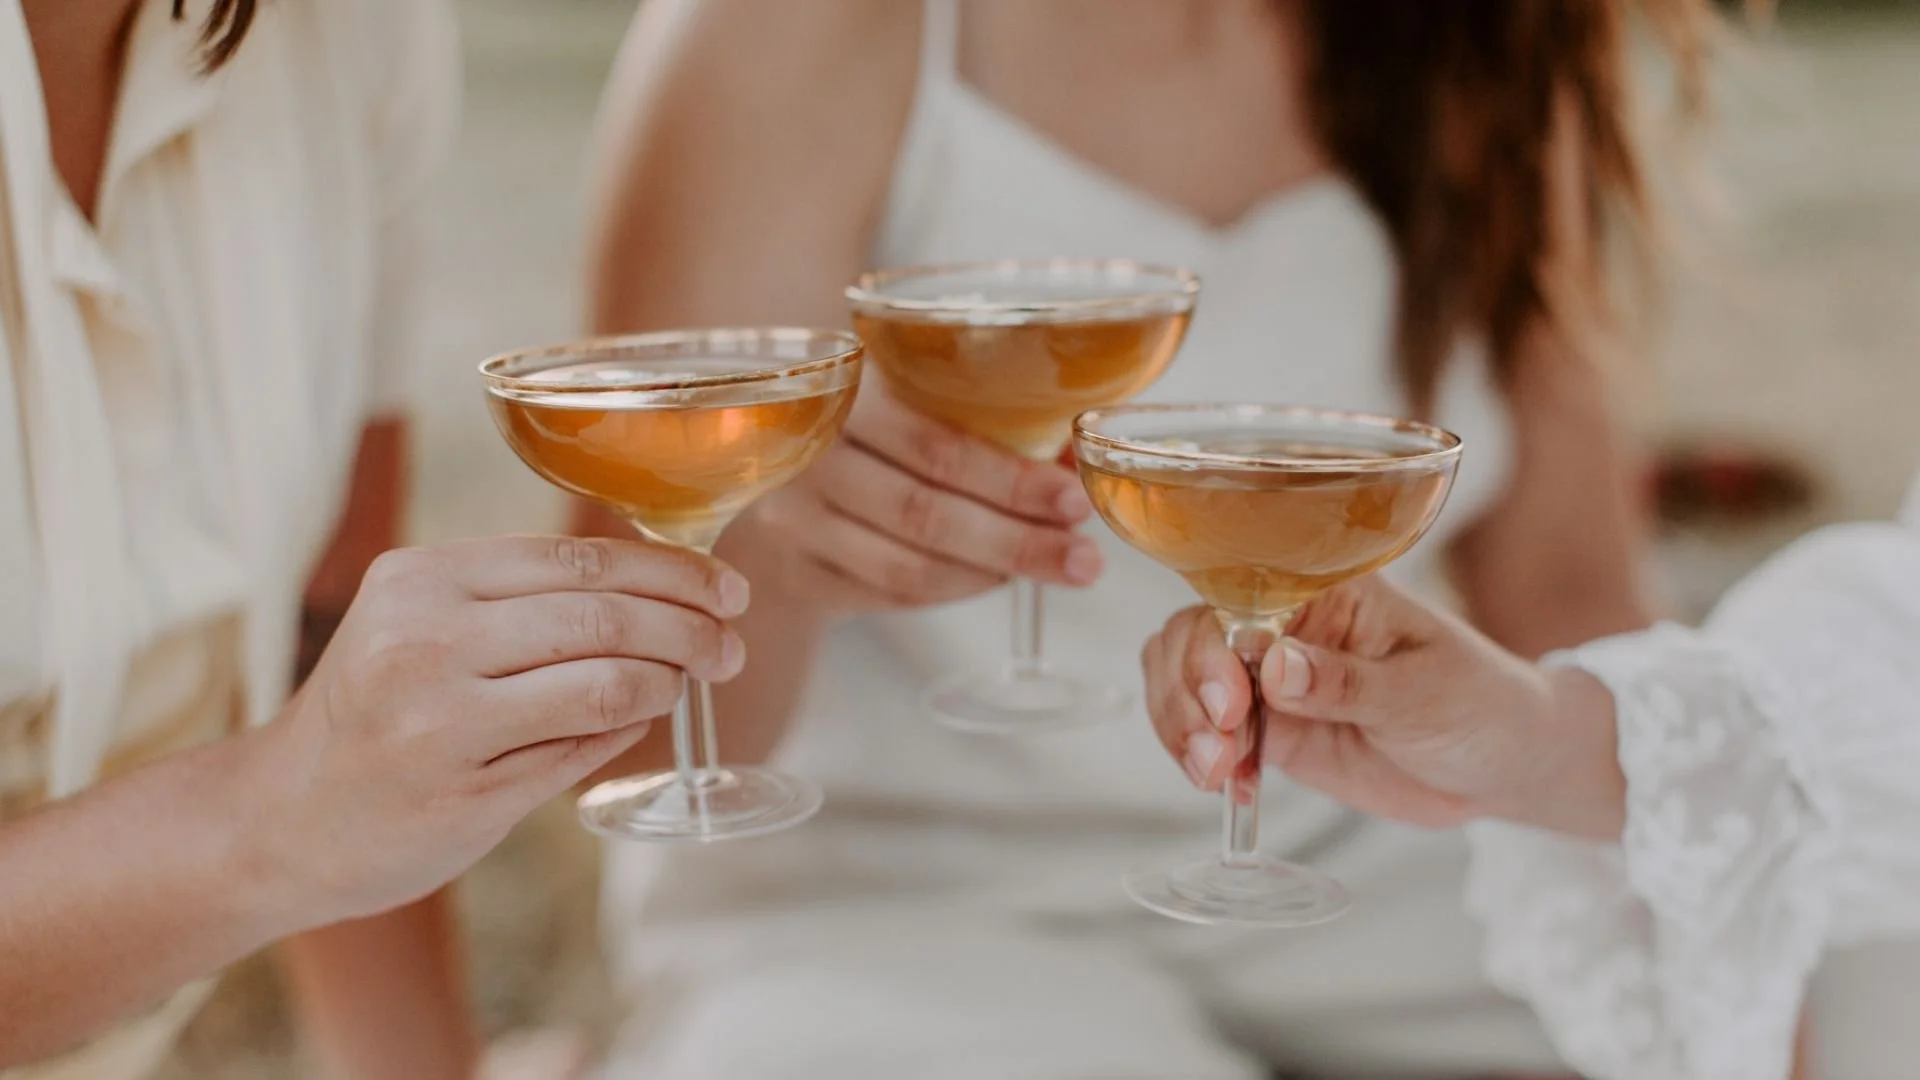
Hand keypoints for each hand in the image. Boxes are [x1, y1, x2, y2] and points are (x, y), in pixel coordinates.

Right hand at [245, 535, 747, 923]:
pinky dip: (626, 731)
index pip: (578, 558)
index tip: (724, 589)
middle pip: (603, 616)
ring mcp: (441, 722)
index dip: (670, 572)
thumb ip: (522, 601)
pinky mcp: (463, 795)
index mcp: (421, 580)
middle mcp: (424, 641)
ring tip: (691, 681)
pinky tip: (641, 721)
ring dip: (668, 681)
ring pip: (605, 683)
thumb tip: (663, 589)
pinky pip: (579, 751)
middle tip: (729, 645)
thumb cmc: (373, 712)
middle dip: (690, 628)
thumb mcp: (419, 624)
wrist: (281, 819)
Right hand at [729, 385, 1102, 612]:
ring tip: (1056, 566)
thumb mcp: (900, 382)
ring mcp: (792, 524)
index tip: (1075, 499)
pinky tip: (993, 576)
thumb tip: (1072, 451)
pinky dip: (953, 589)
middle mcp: (803, 460)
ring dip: (993, 574)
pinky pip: (889, 595)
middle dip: (1020, 543)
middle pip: (926, 517)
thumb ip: (978, 409)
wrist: (751, 443)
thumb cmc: (852, 406)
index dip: (1011, 480)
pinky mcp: (795, 573)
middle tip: (1085, 559)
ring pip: (909, 569)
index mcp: (837, 393)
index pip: (935, 449)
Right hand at [1141, 575, 1624, 837]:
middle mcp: (1285, 624)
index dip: (1214, 647)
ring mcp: (1271, 679)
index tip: (1230, 704)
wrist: (1505, 763)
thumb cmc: (1482, 702)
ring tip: (1215, 776)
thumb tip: (1275, 665)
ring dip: (1181, 727)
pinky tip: (1227, 788)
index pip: (1237, 597)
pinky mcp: (1272, 730)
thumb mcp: (1426, 690)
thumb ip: (1348, 681)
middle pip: (1192, 635)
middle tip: (1217, 752)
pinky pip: (1209, 733)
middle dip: (1186, 693)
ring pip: (1184, 682)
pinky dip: (1200, 758)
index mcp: (1323, 589)